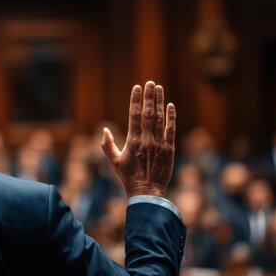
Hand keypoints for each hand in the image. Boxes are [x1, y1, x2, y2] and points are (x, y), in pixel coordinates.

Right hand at [101, 81, 175, 197]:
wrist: (147, 192)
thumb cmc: (129, 177)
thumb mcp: (114, 162)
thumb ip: (107, 145)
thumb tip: (104, 129)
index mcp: (132, 141)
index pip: (134, 115)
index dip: (136, 100)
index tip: (137, 87)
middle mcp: (146, 140)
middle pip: (148, 113)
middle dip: (149, 96)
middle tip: (150, 82)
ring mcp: (159, 144)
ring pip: (160, 118)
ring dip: (160, 102)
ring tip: (159, 88)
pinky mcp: (169, 149)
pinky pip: (171, 130)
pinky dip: (171, 117)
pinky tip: (170, 105)